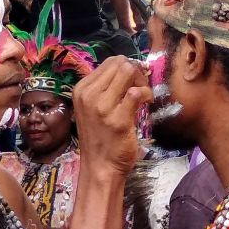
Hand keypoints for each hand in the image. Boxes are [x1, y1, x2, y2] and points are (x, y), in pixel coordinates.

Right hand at [72, 57, 150, 176]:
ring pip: (128, 72)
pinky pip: (137, 92)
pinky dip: (146, 95)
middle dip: (136, 72)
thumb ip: (105, 88)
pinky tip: (145, 104)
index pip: (109, 62)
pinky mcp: (118, 119)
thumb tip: (129, 68)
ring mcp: (102, 107)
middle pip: (120, 64)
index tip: (133, 83)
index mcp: (81, 89)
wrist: (100, 167)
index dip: (126, 68)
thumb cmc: (100, 137)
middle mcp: (88, 95)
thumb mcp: (92, 108)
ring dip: (142, 82)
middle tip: (140, 88)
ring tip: (143, 97)